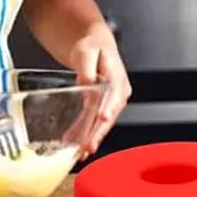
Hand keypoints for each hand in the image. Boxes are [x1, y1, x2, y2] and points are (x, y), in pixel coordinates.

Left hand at [66, 25, 131, 159]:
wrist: (96, 44)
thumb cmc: (92, 45)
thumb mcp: (86, 52)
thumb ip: (87, 69)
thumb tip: (86, 85)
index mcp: (117, 76)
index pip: (115, 94)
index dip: (109, 108)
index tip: (102, 119)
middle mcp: (118, 91)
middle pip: (110, 115)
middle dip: (99, 133)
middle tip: (88, 146)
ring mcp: (113, 101)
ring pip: (103, 123)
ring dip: (92, 138)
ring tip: (81, 152)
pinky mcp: (105, 106)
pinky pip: (97, 122)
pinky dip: (88, 134)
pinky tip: (78, 144)